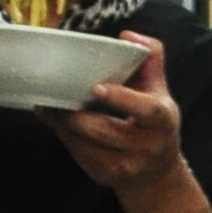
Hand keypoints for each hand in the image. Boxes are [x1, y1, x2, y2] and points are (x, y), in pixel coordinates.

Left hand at [46, 33, 187, 196]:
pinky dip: (63, 135)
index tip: (96, 87)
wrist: (156, 174)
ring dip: (61, 124)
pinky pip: (76, 153)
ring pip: (83, 143)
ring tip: (48, 105)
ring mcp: (125, 166)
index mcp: (163, 121)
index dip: (121, 98)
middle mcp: (147, 147)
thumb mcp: (159, 92)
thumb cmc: (154, 125)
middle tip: (53, 95)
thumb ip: (150, 60)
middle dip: (74, 114)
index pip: (147, 111)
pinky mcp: (104, 176)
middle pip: (103, 130)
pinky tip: (55, 121)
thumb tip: (127, 36)